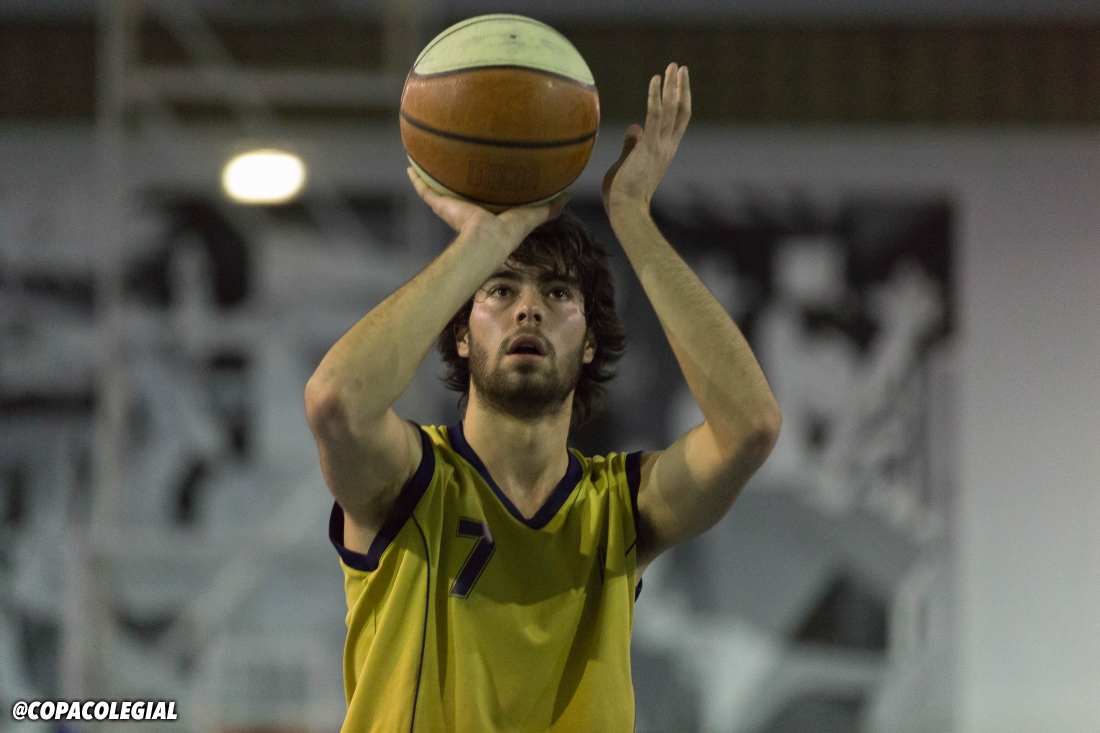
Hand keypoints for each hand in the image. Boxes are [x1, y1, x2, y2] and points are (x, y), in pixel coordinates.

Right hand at [406, 167, 568, 249]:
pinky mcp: (441, 205)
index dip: (482, 187)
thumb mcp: (533, 214)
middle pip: (459, 192)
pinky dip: (417, 179)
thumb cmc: (510, 230)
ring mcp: (452, 208)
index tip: (481, 174)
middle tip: (452, 163)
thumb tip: (568, 195)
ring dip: (432, 176)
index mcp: (486, 212)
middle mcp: (467, 210)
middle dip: (454, 180)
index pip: (484, 197)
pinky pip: (425, 190)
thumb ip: (549, 207)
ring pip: (439, 189)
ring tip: (425, 159)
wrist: (487, 238)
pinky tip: (410, 165)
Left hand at [601, 63, 690, 215]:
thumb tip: (634, 128)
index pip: (677, 122)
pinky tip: (655, 78)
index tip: (677, 84)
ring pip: (673, 109)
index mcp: (665, 151)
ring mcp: (661, 145)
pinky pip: (656, 114)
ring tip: (673, 66)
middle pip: (681, 111)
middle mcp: (668, 146)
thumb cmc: (622, 192)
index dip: (679, 101)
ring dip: (673, 85)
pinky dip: (656, 95)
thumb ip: (632, 144)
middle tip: (680, 67)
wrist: (625, 209)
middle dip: (681, 88)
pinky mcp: (650, 145)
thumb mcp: (628, 163)